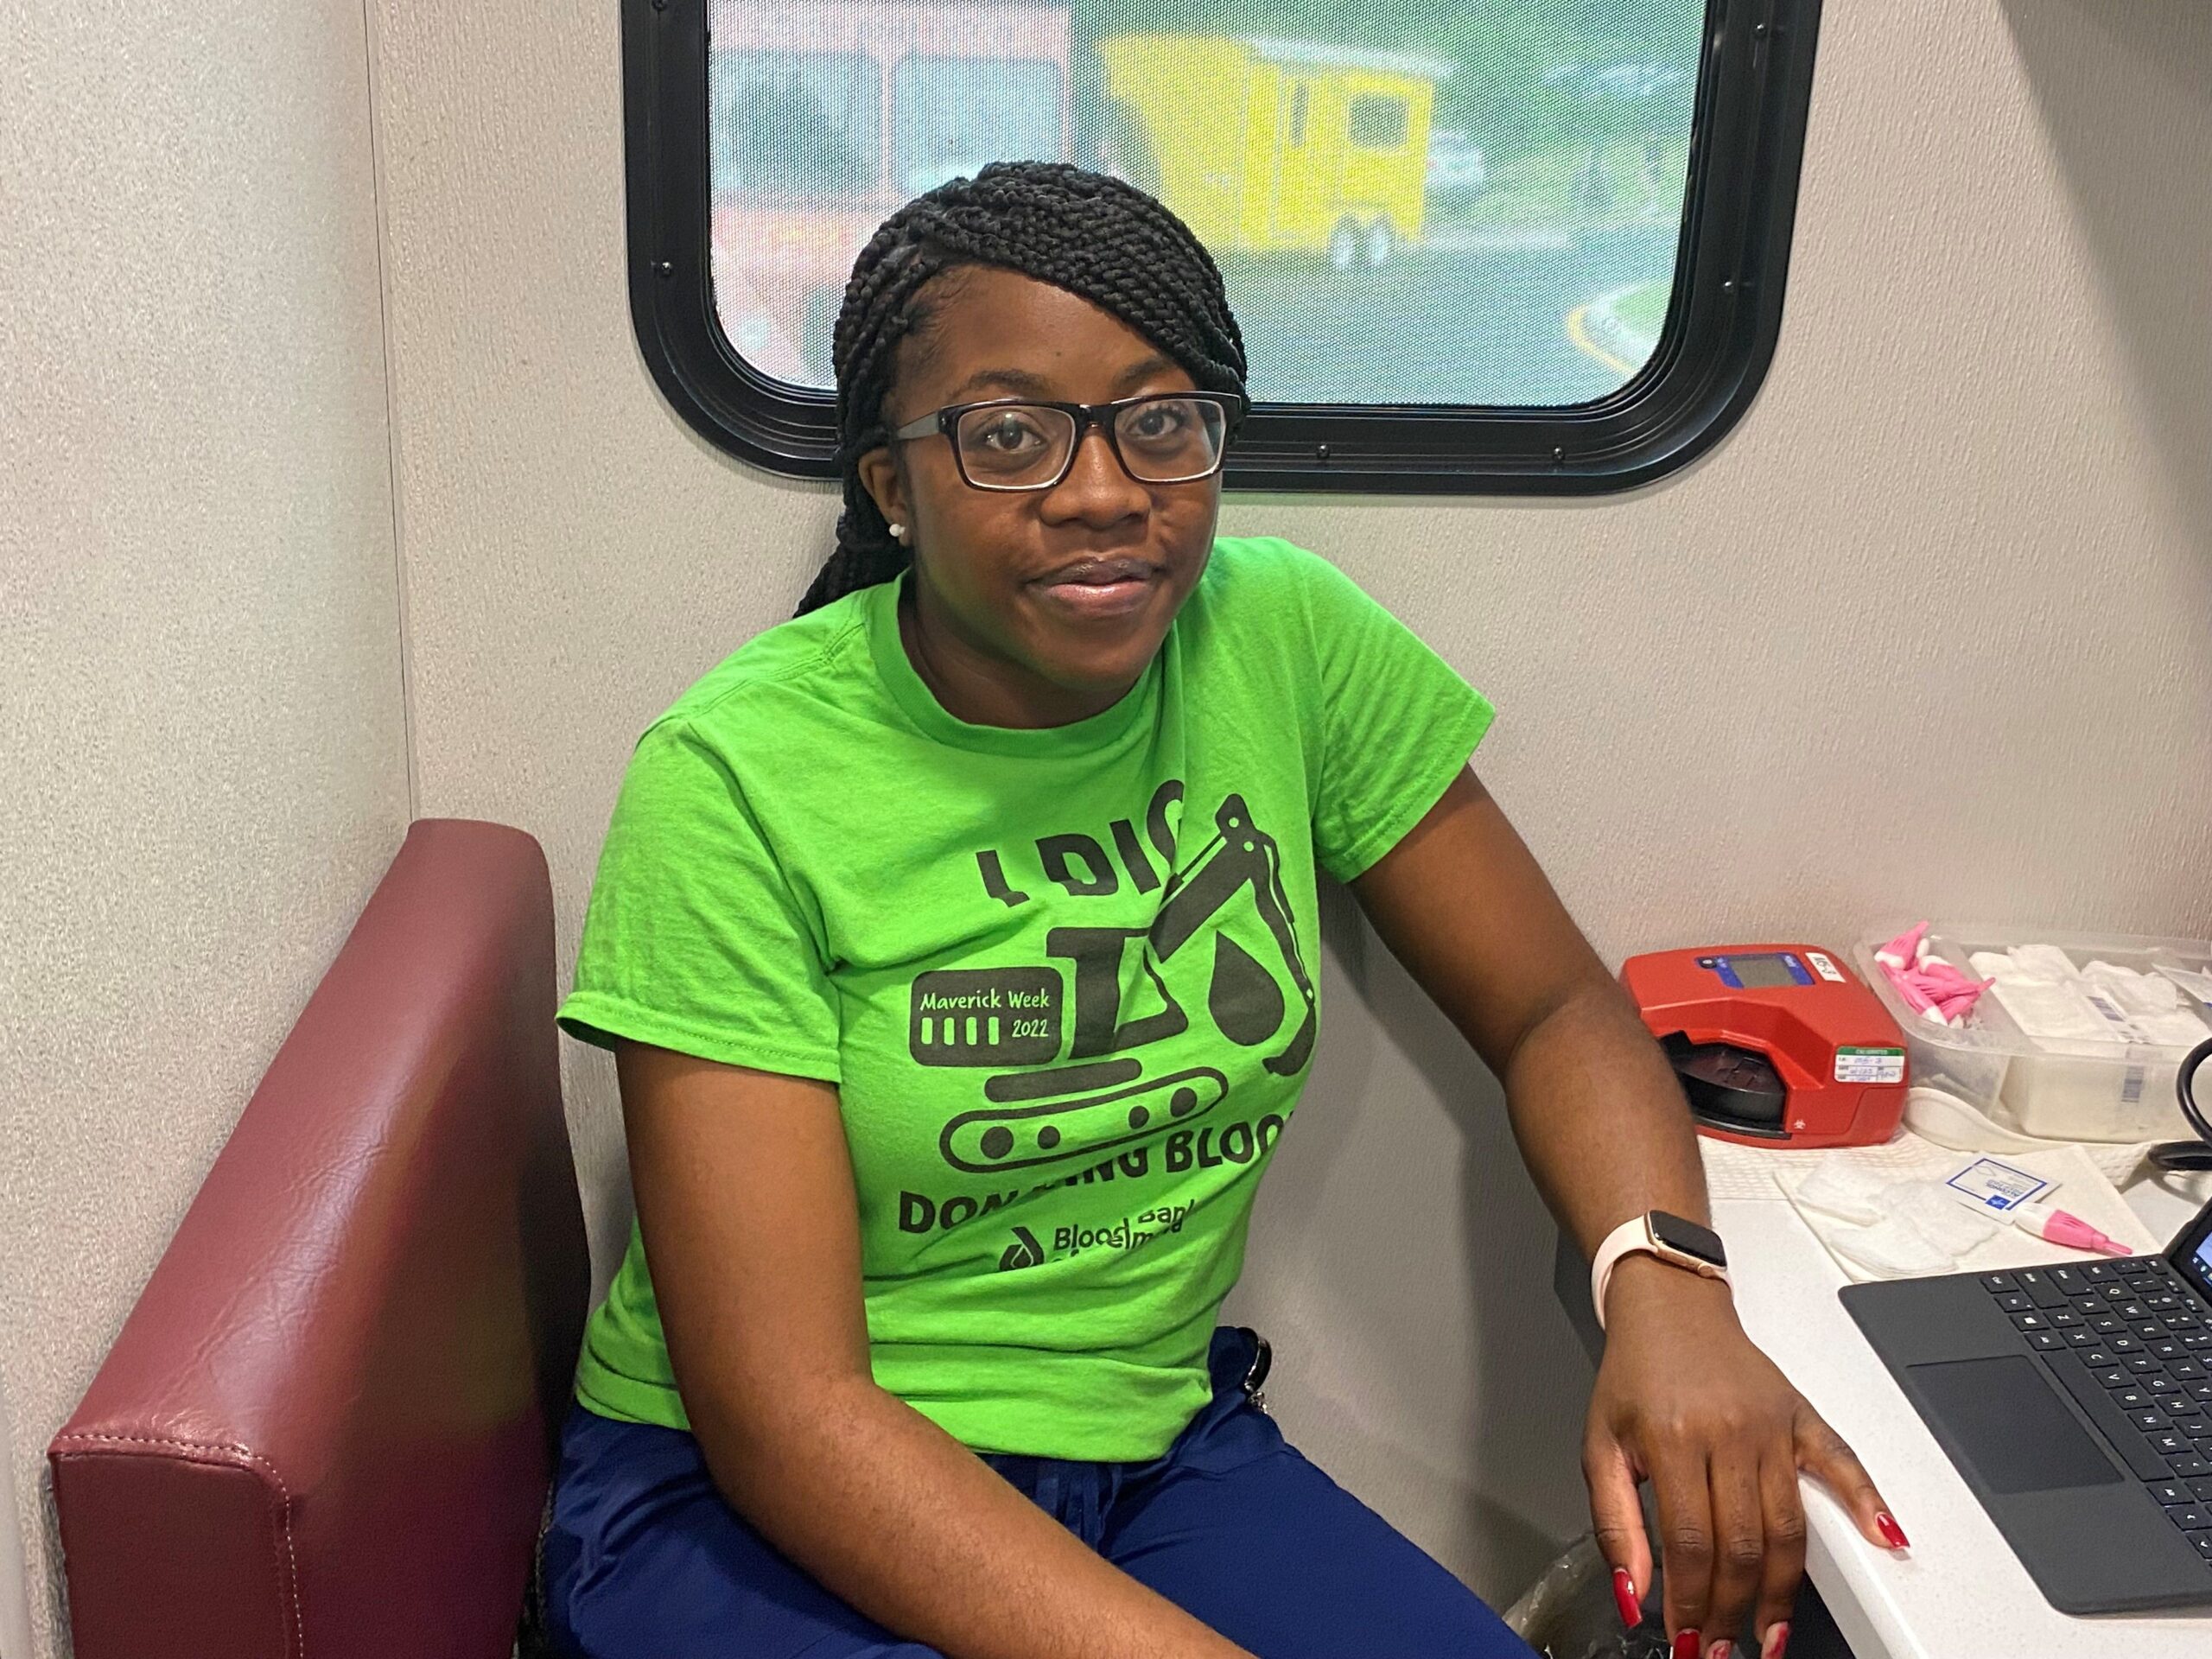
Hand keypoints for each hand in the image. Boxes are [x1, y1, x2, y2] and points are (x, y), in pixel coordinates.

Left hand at [1582, 1257, 1905, 1658]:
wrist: (1668, 1307)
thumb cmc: (1634, 1376)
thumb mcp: (1599, 1445)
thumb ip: (1613, 1524)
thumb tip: (1631, 1592)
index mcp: (1673, 1440)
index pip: (1690, 1544)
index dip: (1692, 1602)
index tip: (1687, 1638)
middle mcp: (1729, 1433)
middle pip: (1742, 1545)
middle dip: (1733, 1610)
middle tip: (1724, 1648)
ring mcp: (1771, 1426)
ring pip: (1788, 1525)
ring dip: (1781, 1591)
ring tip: (1771, 1634)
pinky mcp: (1801, 1416)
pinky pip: (1842, 1462)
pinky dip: (1867, 1502)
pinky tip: (1885, 1539)